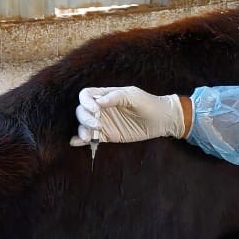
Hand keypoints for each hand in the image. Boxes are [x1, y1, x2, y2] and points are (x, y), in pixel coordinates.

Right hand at [71, 87, 186, 145]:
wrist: (162, 120)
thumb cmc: (148, 103)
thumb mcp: (133, 96)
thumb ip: (116, 97)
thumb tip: (98, 102)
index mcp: (106, 95)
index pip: (86, 95)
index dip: (86, 102)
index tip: (97, 110)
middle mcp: (101, 109)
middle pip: (81, 111)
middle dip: (85, 118)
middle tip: (98, 124)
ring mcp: (103, 123)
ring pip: (83, 125)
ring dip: (82, 130)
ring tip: (88, 137)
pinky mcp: (107, 136)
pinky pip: (91, 138)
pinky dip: (80, 140)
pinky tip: (76, 143)